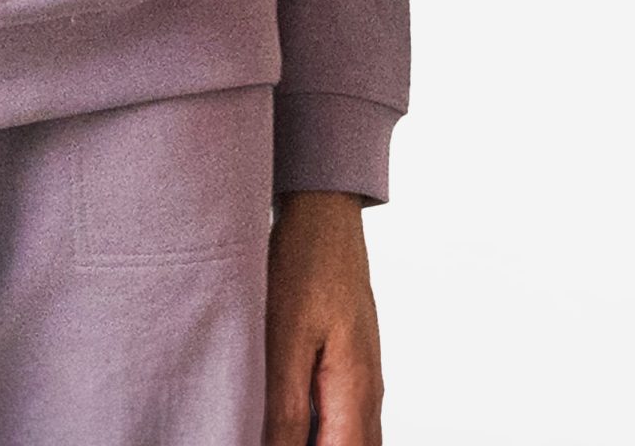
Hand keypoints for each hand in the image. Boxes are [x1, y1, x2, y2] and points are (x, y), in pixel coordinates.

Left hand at [264, 190, 384, 443]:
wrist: (323, 211)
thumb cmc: (306, 264)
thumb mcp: (285, 337)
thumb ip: (284, 407)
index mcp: (356, 392)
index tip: (268, 442)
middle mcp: (367, 391)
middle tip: (268, 432)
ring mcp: (362, 377)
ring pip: (349, 438)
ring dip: (316, 438)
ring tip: (273, 426)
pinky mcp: (350, 362)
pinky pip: (343, 417)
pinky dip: (320, 428)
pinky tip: (286, 417)